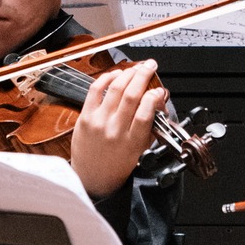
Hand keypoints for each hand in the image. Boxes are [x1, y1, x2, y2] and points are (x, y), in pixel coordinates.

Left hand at [70, 60, 166, 199]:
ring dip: (128, 73)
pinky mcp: (85, 118)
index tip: (159, 91)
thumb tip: (158, 103)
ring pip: (115, 88)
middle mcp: (115, 130)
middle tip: (150, 66)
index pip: (145, 112)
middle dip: (144, 75)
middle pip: (131, 94)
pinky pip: (96, 90)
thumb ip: (149, 127)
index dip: (155, 96)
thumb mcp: (140, 151)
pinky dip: (107, 78)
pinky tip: (117, 74)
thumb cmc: (117, 166)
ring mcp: (98, 122)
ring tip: (136, 68)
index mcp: (132, 142)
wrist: (92, 179)